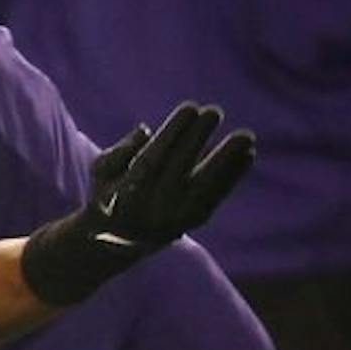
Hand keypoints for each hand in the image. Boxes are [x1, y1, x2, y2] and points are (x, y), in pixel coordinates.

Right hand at [22, 103, 255, 304]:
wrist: (117, 242)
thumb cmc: (111, 194)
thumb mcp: (102, 172)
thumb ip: (119, 151)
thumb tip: (145, 130)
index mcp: (126, 191)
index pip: (153, 158)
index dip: (174, 132)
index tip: (190, 107)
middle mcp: (151, 206)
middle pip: (178, 168)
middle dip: (198, 138)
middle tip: (214, 112)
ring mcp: (175, 216)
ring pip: (203, 185)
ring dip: (226, 159)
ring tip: (246, 136)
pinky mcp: (193, 221)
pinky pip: (215, 197)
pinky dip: (233, 176)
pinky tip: (248, 154)